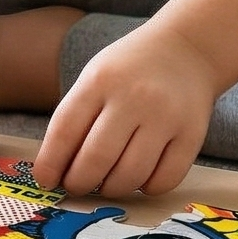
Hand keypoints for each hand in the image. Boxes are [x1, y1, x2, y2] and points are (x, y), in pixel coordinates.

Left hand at [33, 23, 219, 196]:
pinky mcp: (192, 134)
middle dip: (79, 183)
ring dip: (111, 189)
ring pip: (129, 176)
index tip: (46, 180)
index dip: (50, 164)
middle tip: (77, 185)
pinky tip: (140, 177)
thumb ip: (75, 119)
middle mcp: (133, 98)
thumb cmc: (130, 70)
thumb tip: (54, 171)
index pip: (65, 131)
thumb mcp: (95, 78)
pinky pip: (163, 181)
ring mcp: (165, 117)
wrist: (187, 49)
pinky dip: (146, 188)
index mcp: (100, 81)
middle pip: (96, 160)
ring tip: (107, 181)